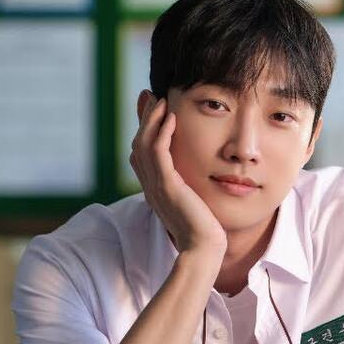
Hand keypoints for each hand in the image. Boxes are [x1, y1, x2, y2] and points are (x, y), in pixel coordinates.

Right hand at [130, 94, 226, 255]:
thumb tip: (194, 177)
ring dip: (151, 120)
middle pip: (138, 144)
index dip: (144, 128)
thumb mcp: (194, 201)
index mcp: (155, 188)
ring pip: (143, 145)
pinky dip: (162, 133)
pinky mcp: (166, 187)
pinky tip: (171, 118)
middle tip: (150, 95)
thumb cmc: (205, 228)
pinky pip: (157, 154)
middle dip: (143, 118)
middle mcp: (150, 185)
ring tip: (160, 100)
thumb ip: (189, 187)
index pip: (142, 152)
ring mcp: (155, 186)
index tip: (151, 107)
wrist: (204, 249)